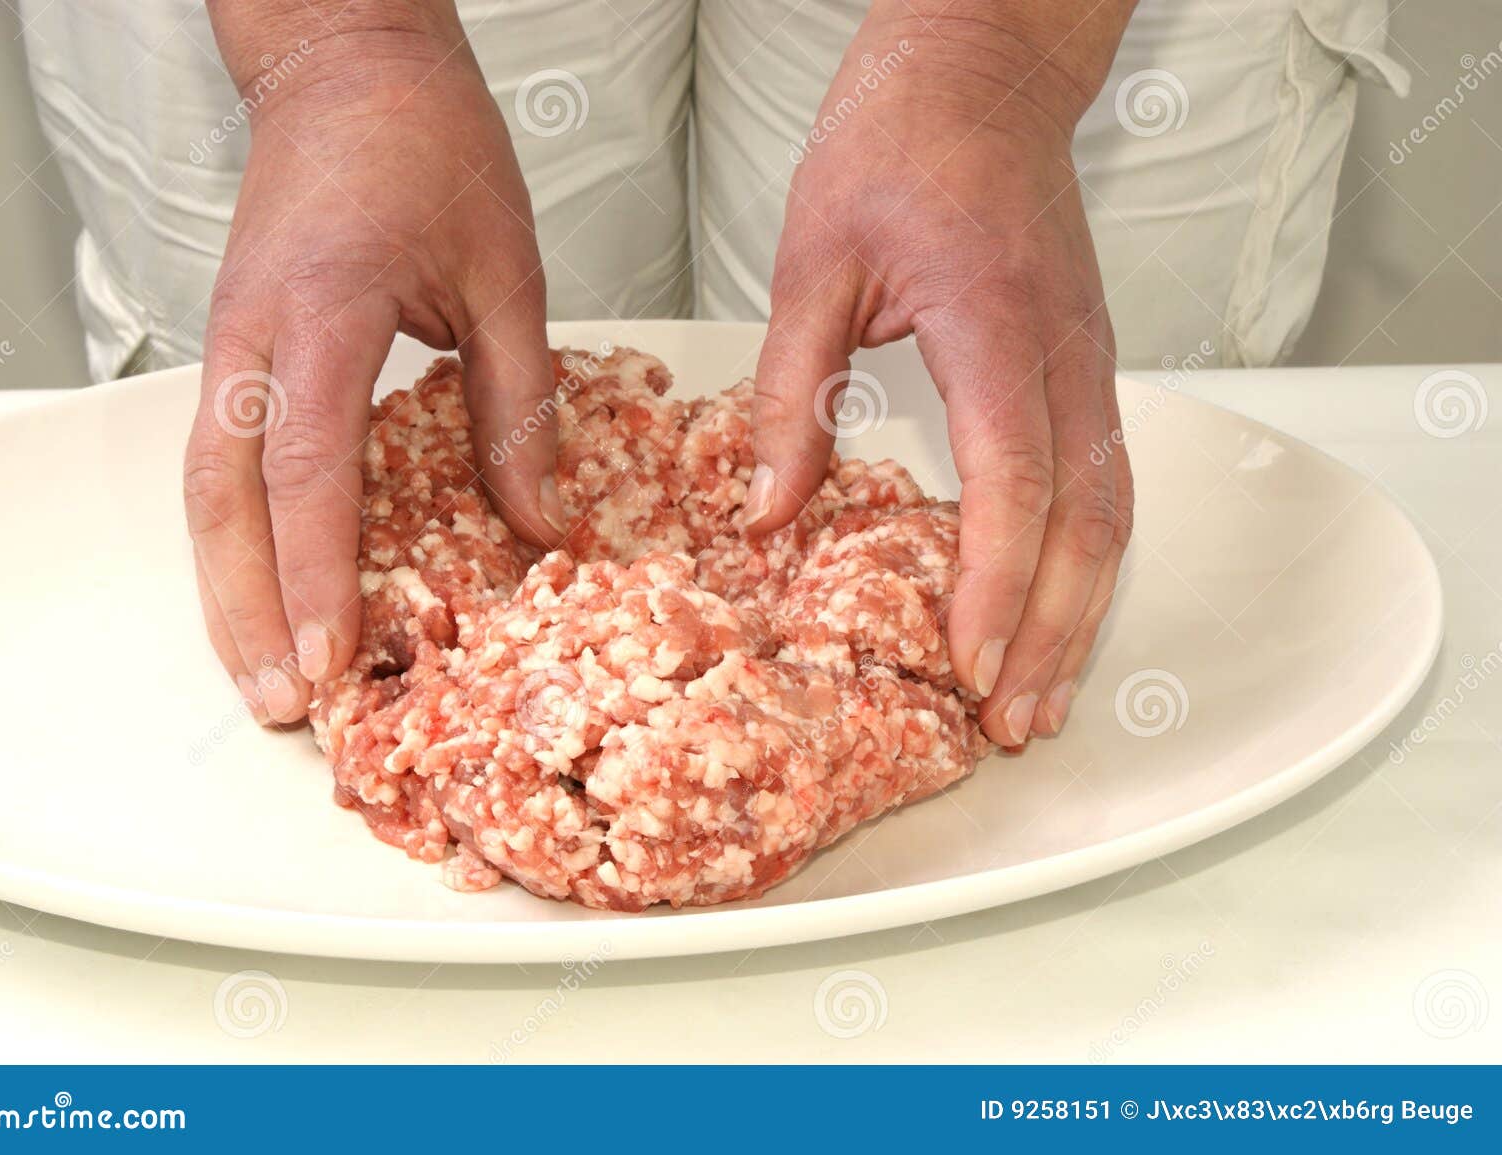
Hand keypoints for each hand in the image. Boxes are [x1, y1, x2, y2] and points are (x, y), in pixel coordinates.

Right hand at [185, 3, 562, 723]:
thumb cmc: (429, 145)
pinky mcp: (237, 343)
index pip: (308, 472)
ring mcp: (232, 339)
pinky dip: (233, 534)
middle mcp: (256, 336)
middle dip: (247, 611)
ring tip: (255, 673)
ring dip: (226, 587)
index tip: (336, 658)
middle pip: (224, 501)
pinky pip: (217, 457)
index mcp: (326, 314)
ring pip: (205, 487)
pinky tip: (258, 587)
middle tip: (282, 704)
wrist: (349, 61)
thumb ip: (517, 404)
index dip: (317, 576)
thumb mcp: (505, 275)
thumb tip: (542, 523)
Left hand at [746, 2, 1135, 746]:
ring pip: (1112, 509)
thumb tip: (770, 512)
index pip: (1010, 476)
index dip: (993, 582)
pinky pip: (1105, 479)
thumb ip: (793, 390)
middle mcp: (1061, 348)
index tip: (966, 665)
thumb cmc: (896, 142)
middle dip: (1053, 632)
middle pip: (1086, 519)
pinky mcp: (1087, 363)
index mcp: (989, 318)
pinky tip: (1055, 610)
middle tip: (1014, 722)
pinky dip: (1086, 560)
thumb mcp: (811, 258)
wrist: (983, 70)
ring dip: (1082, 612)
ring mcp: (1089, 356)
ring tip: (1042, 696)